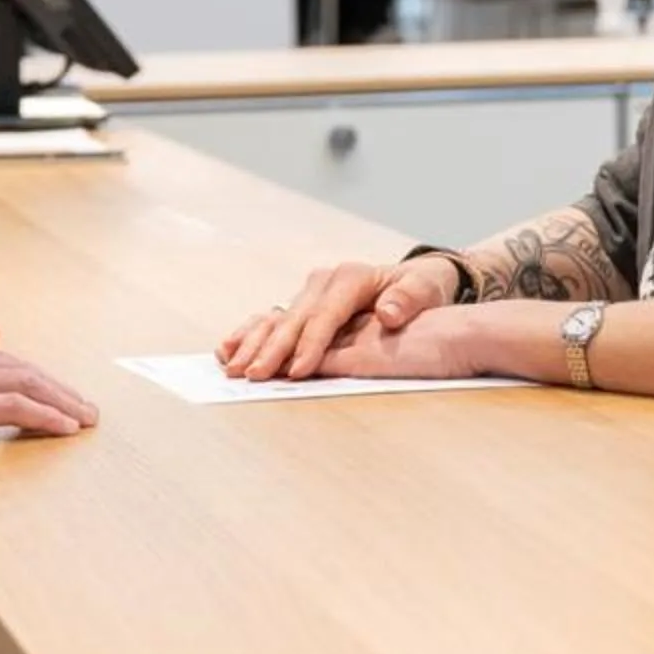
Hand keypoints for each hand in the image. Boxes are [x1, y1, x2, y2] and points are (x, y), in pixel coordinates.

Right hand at [0, 323, 97, 460]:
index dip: (25, 375)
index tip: (46, 389)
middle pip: (18, 366)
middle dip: (54, 386)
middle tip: (82, 404)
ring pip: (26, 382)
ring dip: (62, 400)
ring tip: (85, 417)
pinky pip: (15, 406)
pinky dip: (47, 415)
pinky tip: (66, 427)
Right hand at [216, 255, 460, 381]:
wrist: (415, 279)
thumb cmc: (422, 287)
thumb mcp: (426, 288)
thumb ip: (409, 299)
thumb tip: (388, 313)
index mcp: (351, 277)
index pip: (326, 316)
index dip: (311, 344)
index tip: (298, 371)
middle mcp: (324, 282)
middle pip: (294, 319)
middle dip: (272, 349)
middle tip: (254, 375)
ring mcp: (310, 292)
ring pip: (276, 319)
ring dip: (253, 344)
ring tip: (232, 366)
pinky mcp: (303, 305)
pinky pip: (271, 319)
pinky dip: (248, 334)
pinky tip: (227, 349)